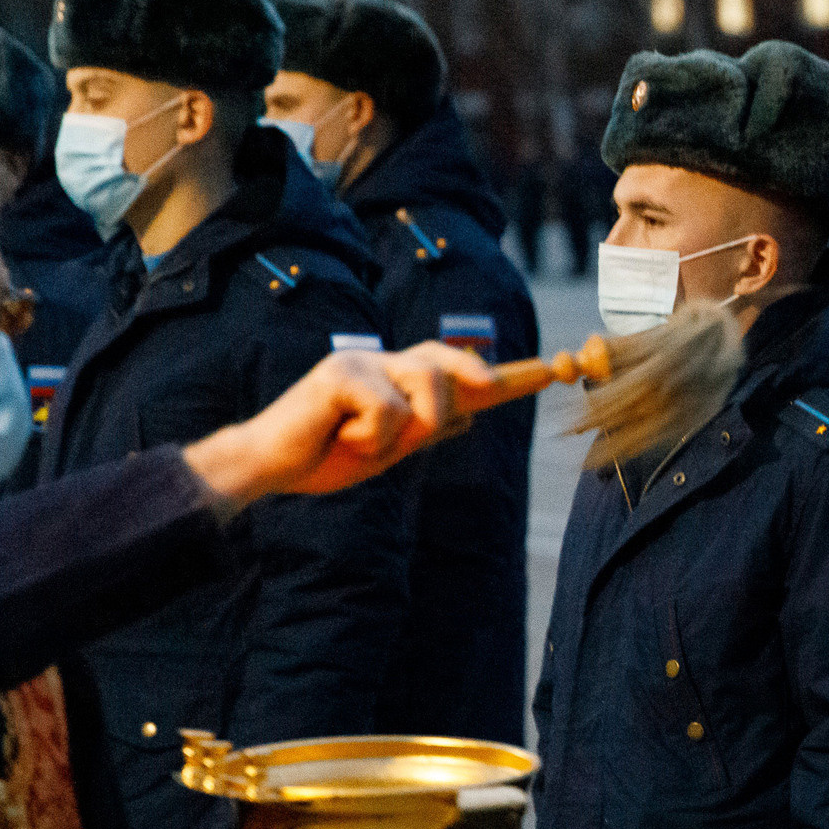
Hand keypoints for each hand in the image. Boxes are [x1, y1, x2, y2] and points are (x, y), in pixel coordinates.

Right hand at [182, 341, 497, 508]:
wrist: (273, 467)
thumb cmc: (327, 454)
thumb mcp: (389, 447)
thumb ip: (425, 429)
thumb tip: (470, 413)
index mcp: (399, 381)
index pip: (457, 369)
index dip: (504, 371)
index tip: (554, 369)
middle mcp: (385, 363)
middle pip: (449, 363)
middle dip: (474, 379)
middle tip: (489, 388)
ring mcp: (364, 362)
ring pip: (428, 388)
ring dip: (409, 429)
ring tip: (367, 440)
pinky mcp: (341, 372)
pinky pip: (389, 410)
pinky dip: (372, 437)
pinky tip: (341, 437)